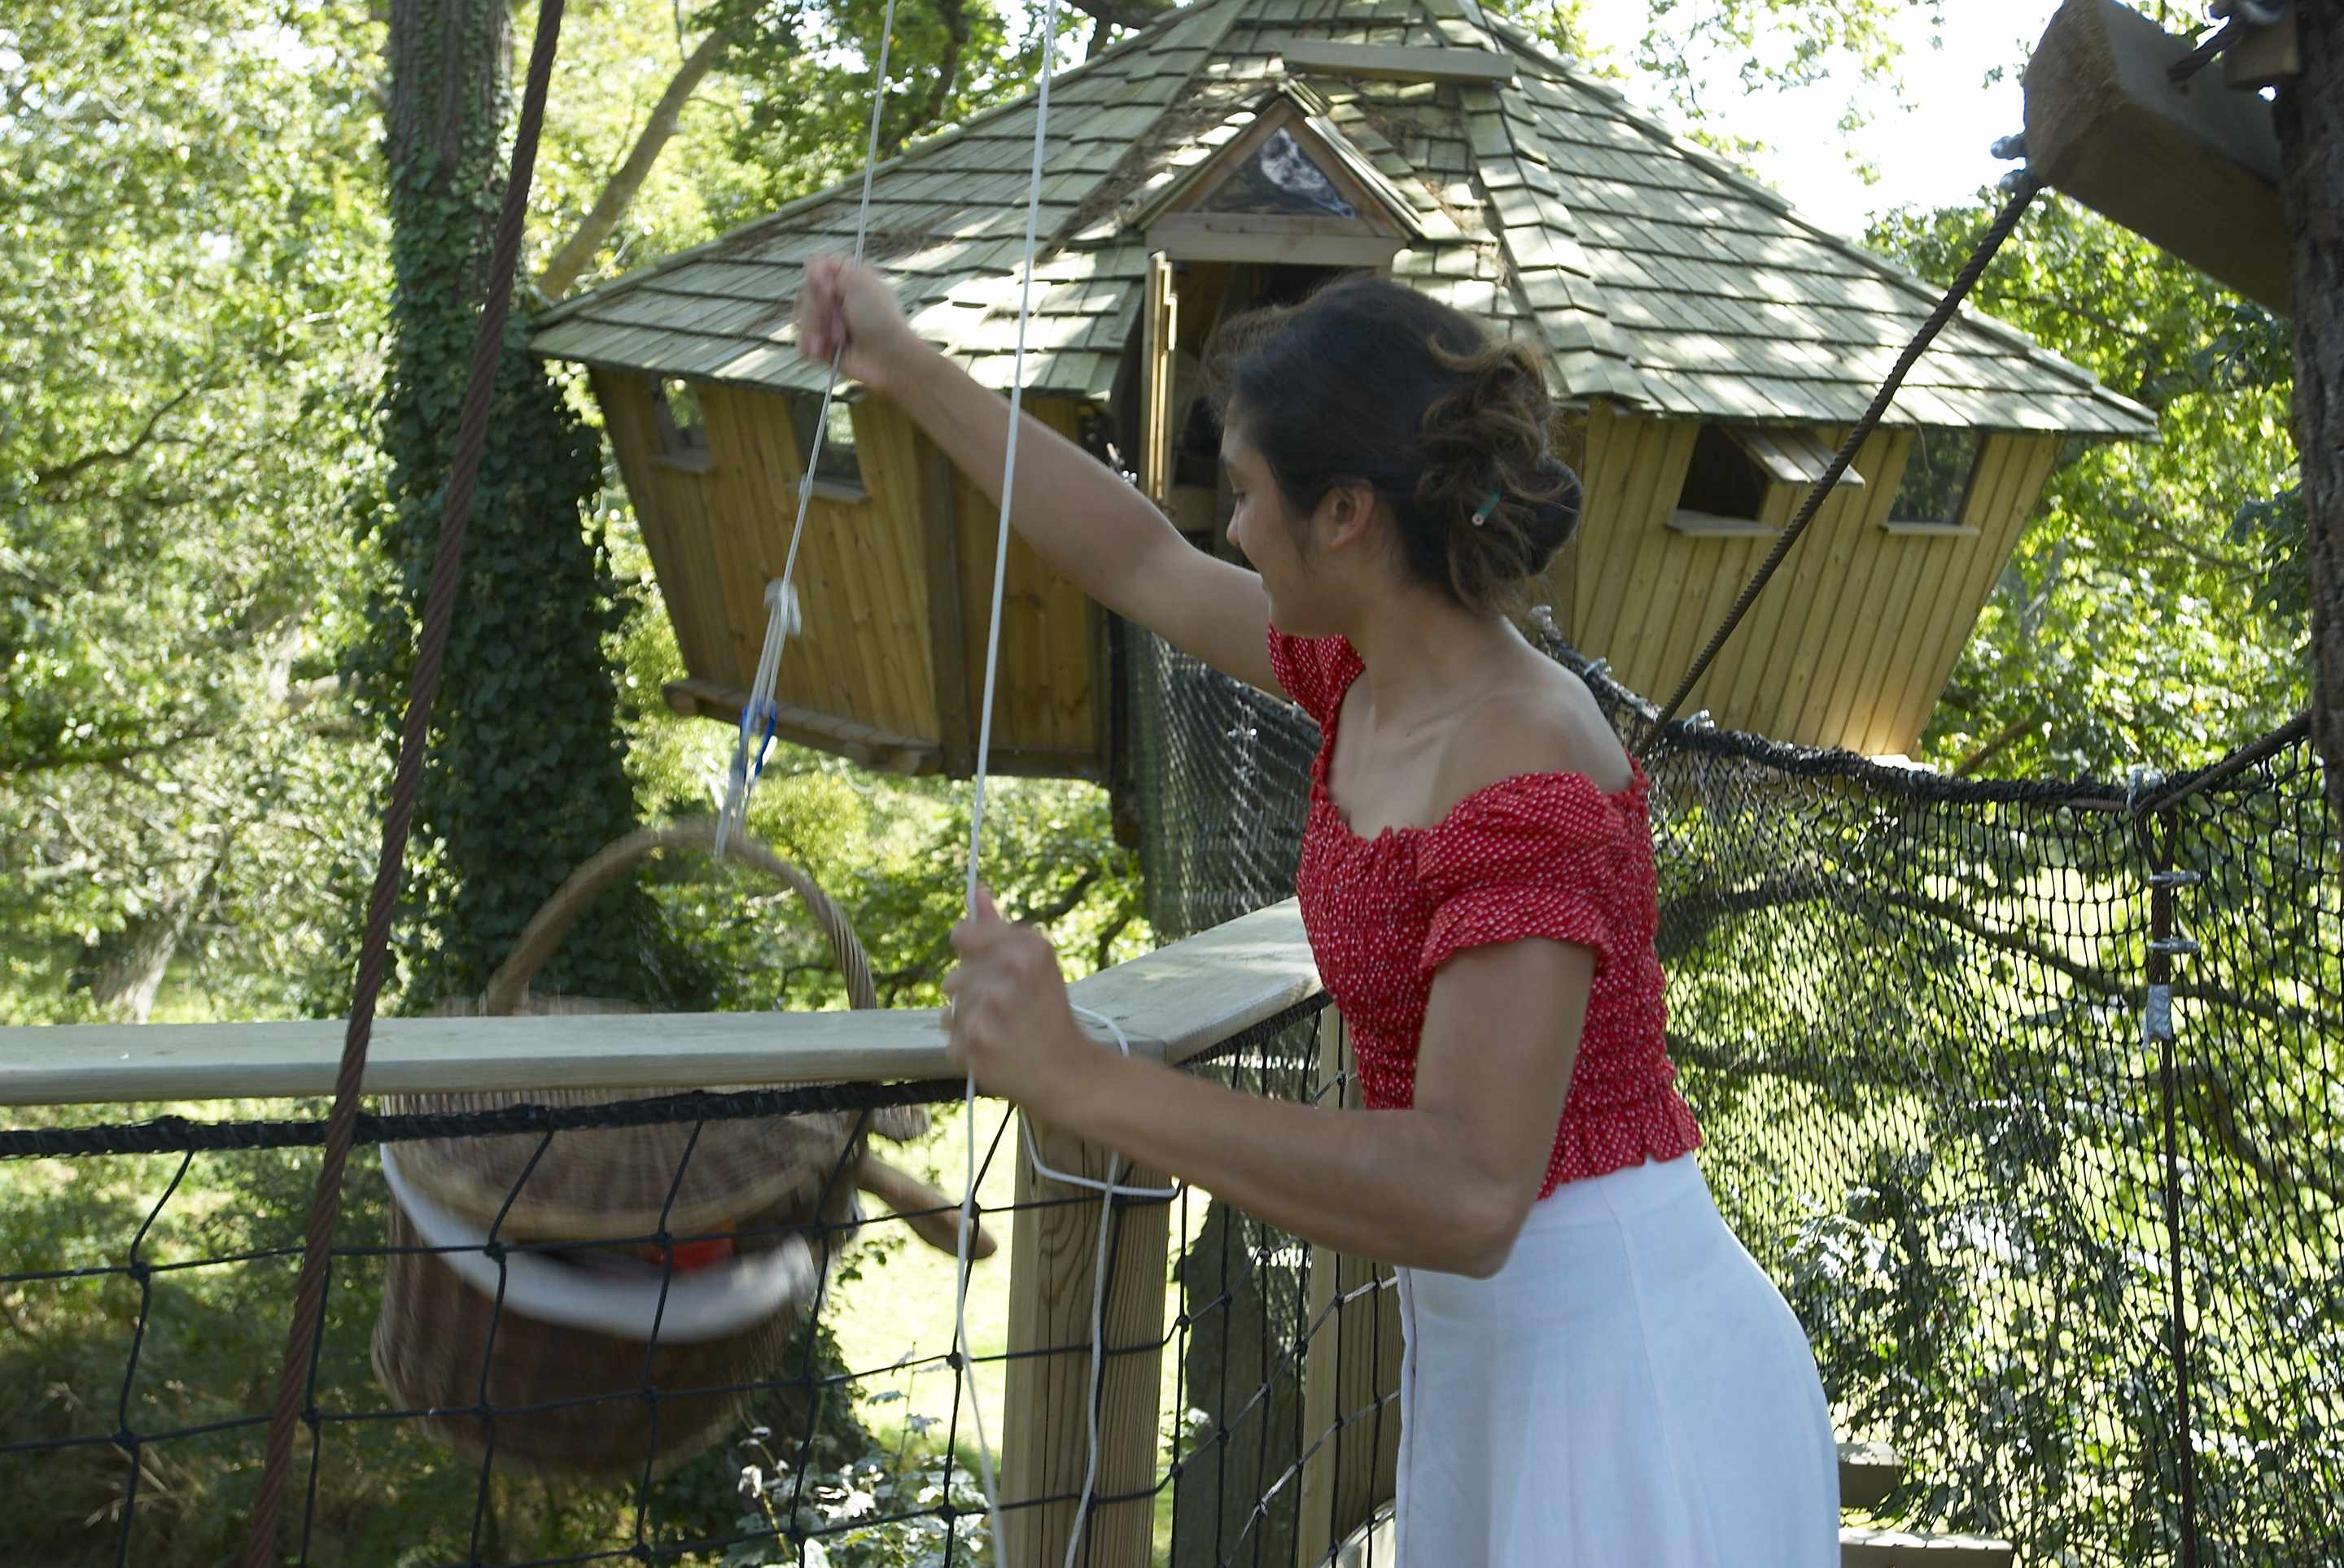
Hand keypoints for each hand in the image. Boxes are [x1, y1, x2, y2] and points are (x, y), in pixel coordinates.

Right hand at [793, 254, 921, 395]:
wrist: (888, 358)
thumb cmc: (879, 318)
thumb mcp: (861, 282)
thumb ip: (836, 266)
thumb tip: (815, 264)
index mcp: (848, 281)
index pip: (816, 269)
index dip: (816, 279)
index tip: (827, 290)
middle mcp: (837, 300)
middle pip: (806, 294)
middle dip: (816, 308)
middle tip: (833, 318)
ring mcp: (829, 323)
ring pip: (802, 318)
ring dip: (813, 328)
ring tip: (831, 341)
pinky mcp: (824, 345)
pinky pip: (803, 341)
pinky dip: (810, 345)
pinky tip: (821, 350)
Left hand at [941, 885, 1096, 1114]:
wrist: (1066, 1070)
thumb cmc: (1048, 1012)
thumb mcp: (1036, 962)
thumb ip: (999, 927)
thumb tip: (977, 891)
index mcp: (1026, 951)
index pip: (962, 937)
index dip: (968, 951)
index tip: (982, 965)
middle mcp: (1005, 979)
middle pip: (953, 977)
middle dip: (972, 992)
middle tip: (1004, 1009)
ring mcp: (986, 1015)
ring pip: (950, 1007)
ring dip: (967, 1018)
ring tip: (999, 1029)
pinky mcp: (972, 1047)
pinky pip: (949, 1033)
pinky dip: (965, 1042)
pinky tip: (992, 1047)